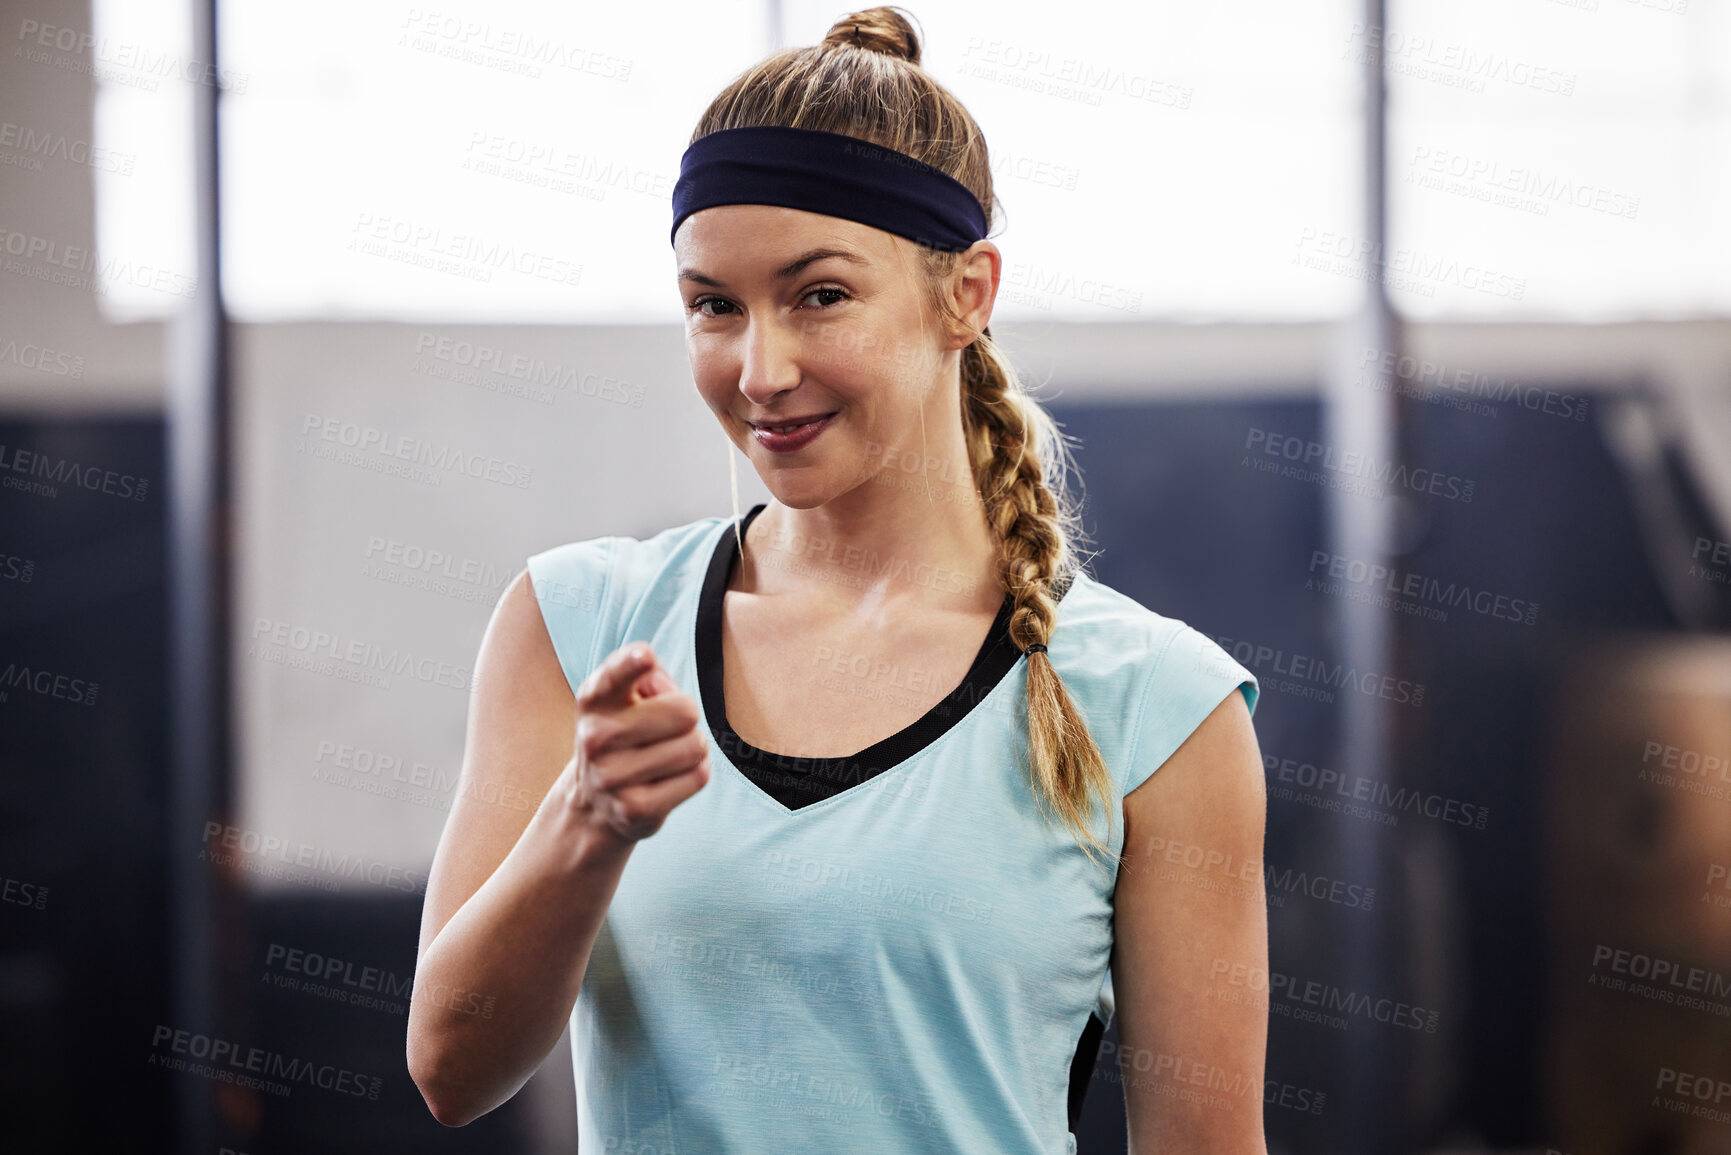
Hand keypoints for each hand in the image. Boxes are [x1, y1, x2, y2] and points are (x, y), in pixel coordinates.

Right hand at [566, 643, 711, 844]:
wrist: (595, 803)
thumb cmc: (624, 734)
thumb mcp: (624, 698)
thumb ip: (650, 676)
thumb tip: (672, 697)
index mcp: (593, 700)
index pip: (614, 674)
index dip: (631, 663)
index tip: (645, 657)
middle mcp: (595, 736)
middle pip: (685, 711)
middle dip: (688, 717)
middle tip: (667, 730)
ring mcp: (611, 777)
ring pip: (695, 746)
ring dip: (693, 748)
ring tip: (667, 755)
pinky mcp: (634, 809)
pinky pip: (698, 776)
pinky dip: (696, 773)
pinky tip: (671, 777)